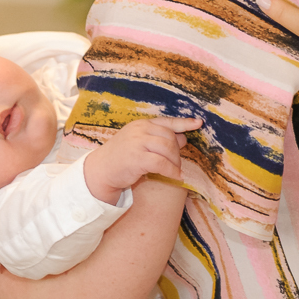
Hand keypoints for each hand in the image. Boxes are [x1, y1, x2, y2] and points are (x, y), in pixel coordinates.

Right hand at [83, 116, 201, 203]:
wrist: (100, 171)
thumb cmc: (121, 158)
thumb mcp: (139, 144)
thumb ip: (158, 140)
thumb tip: (183, 139)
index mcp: (140, 125)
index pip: (166, 122)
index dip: (184, 123)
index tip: (198, 123)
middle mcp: (139, 130)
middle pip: (170, 137)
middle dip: (177, 152)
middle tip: (176, 164)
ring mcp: (137, 143)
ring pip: (168, 149)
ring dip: (175, 162)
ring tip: (175, 171)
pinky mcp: (137, 158)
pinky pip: (162, 163)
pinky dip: (172, 171)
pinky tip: (176, 177)